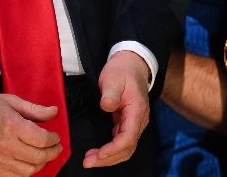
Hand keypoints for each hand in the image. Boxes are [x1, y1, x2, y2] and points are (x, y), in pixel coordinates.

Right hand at [0, 92, 61, 175]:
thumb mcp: (11, 102)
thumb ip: (34, 109)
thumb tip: (53, 112)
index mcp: (11, 125)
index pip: (42, 139)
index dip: (53, 139)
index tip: (55, 137)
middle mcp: (5, 145)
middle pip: (38, 156)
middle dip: (52, 152)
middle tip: (55, 147)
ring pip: (29, 170)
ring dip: (41, 163)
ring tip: (43, 155)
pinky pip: (16, 176)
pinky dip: (26, 171)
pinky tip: (29, 162)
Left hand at [83, 51, 149, 167]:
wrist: (131, 64)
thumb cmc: (121, 71)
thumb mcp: (113, 78)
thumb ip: (110, 93)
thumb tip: (107, 106)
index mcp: (136, 111)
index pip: (128, 137)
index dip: (114, 149)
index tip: (98, 154)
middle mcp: (138, 120)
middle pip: (127, 148)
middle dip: (108, 159)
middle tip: (87, 162)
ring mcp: (134, 123)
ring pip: (125, 148)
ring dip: (109, 158)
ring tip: (90, 160)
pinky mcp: (127, 123)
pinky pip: (121, 142)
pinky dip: (110, 151)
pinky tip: (98, 152)